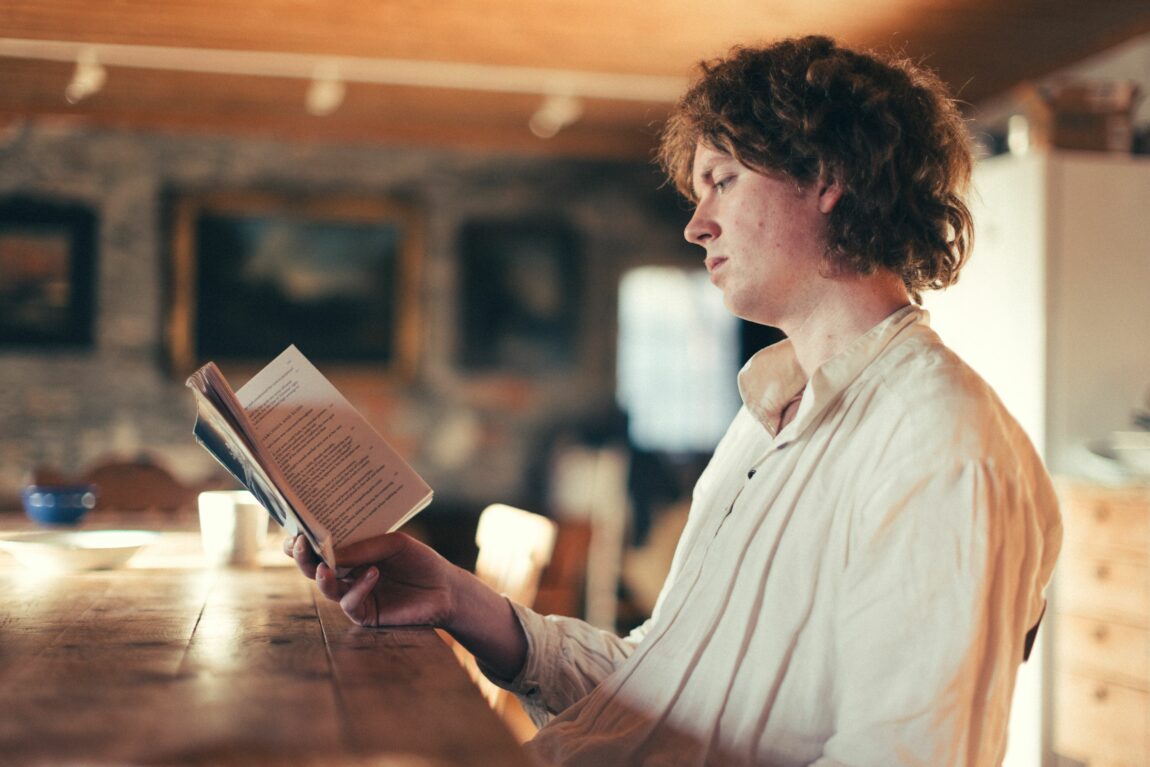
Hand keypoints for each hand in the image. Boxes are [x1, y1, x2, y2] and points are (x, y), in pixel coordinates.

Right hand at [284, 532, 459, 628]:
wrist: (446, 587)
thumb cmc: (420, 560)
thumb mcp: (393, 544)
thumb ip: (363, 548)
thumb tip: (329, 554)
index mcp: (352, 553)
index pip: (321, 548)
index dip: (304, 541)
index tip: (295, 531)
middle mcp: (348, 574)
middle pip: (315, 569)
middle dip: (303, 558)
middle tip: (299, 545)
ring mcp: (355, 595)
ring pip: (327, 588)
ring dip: (323, 576)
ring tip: (326, 565)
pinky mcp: (366, 614)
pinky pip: (351, 603)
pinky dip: (359, 587)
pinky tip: (372, 573)